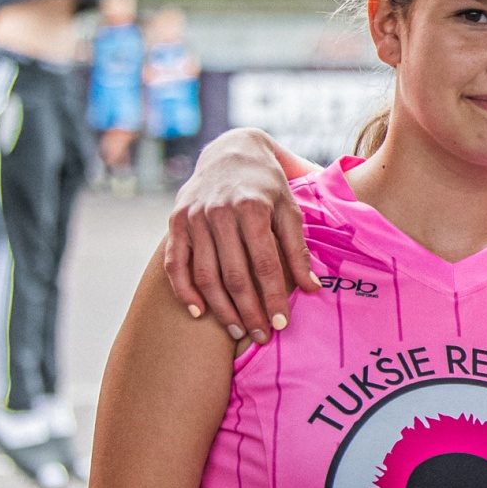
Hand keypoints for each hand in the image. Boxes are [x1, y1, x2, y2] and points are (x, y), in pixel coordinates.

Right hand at [164, 129, 316, 341]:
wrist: (231, 151)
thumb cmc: (269, 185)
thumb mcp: (291, 208)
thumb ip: (299, 249)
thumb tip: (312, 289)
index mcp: (253, 207)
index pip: (265, 263)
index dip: (274, 296)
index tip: (282, 324)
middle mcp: (219, 212)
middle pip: (234, 274)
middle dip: (249, 310)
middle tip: (261, 336)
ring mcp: (193, 217)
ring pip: (204, 274)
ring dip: (220, 308)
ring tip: (238, 329)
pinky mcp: (175, 222)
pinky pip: (175, 264)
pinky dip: (184, 291)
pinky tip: (200, 313)